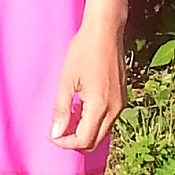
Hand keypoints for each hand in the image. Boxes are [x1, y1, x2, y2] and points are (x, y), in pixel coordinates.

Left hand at [49, 16, 127, 151]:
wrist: (105, 31)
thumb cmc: (83, 51)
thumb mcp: (66, 80)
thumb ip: (61, 109)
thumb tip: (55, 133)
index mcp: (100, 106)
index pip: (83, 140)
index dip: (65, 143)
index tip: (52, 134)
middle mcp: (115, 109)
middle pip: (94, 142)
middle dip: (75, 140)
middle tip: (58, 129)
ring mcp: (121, 103)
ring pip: (102, 131)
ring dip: (84, 130)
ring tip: (68, 114)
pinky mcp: (122, 97)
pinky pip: (108, 119)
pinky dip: (93, 120)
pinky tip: (81, 105)